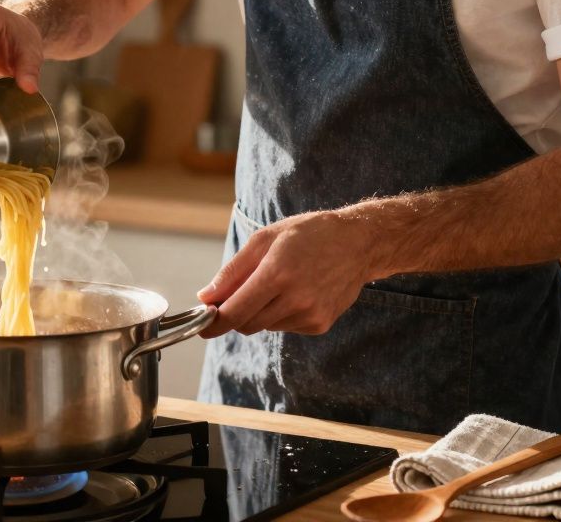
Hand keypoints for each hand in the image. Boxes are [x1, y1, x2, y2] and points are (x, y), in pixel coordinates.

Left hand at [197, 211, 381, 337]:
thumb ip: (232, 272)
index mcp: (277, 273)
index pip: (234, 312)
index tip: (201, 326)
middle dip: (235, 313)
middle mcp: (295, 299)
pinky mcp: (320, 325)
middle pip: (246, 324)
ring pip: (265, 326)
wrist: (358, 243)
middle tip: (239, 293)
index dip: (213, 322)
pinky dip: (280, 314)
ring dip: (260, 311)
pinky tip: (296, 291)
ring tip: (279, 282)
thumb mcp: (264, 239)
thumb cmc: (308, 234)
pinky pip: (285, 327)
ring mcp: (310, 315)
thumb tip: (206, 297)